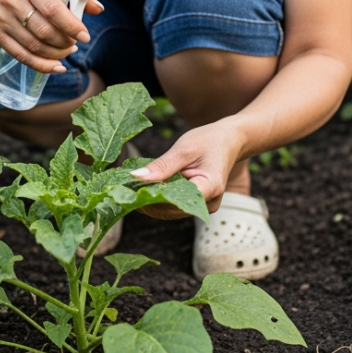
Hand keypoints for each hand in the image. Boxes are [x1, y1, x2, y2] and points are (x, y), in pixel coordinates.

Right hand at [0, 0, 103, 73]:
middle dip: (65, 42)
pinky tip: (57, 66)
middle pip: (44, 31)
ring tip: (67, 50)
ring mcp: (1, 17)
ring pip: (34, 46)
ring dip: (56, 54)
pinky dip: (42, 65)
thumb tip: (98, 9)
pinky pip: (22, 56)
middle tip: (75, 44)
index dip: (71, 26)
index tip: (85, 37)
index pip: (52, 9)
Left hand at [128, 121, 243, 218]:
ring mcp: (203, 207)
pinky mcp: (196, 205)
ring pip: (169, 212)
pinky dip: (157, 200)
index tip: (129, 191)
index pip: (174, 202)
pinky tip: (140, 191)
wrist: (230, 141)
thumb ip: (162, 165)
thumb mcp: (184, 148)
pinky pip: (173, 207)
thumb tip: (136, 177)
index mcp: (209, 188)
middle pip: (170, 210)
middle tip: (121, 191)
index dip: (150, 199)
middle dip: (146, 202)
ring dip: (149, 203)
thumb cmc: (209, 141)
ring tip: (127, 190)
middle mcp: (207, 204)